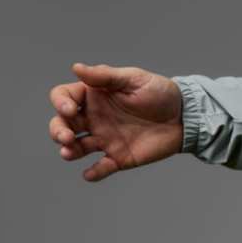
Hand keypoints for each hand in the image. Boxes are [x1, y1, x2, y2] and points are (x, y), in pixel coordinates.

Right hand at [47, 63, 183, 182]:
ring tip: (68, 153)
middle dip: (58, 130)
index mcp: (93, 96)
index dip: (60, 103)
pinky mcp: (119, 157)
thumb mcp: (132, 79)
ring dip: (68, 151)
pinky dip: (94, 172)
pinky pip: (102, 167)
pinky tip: (89, 174)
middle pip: (63, 124)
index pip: (64, 97)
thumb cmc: (159, 93)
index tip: (70, 110)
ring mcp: (105, 138)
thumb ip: (105, 76)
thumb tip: (76, 68)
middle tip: (67, 137)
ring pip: (77, 147)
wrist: (183, 118)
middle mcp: (94, 117)